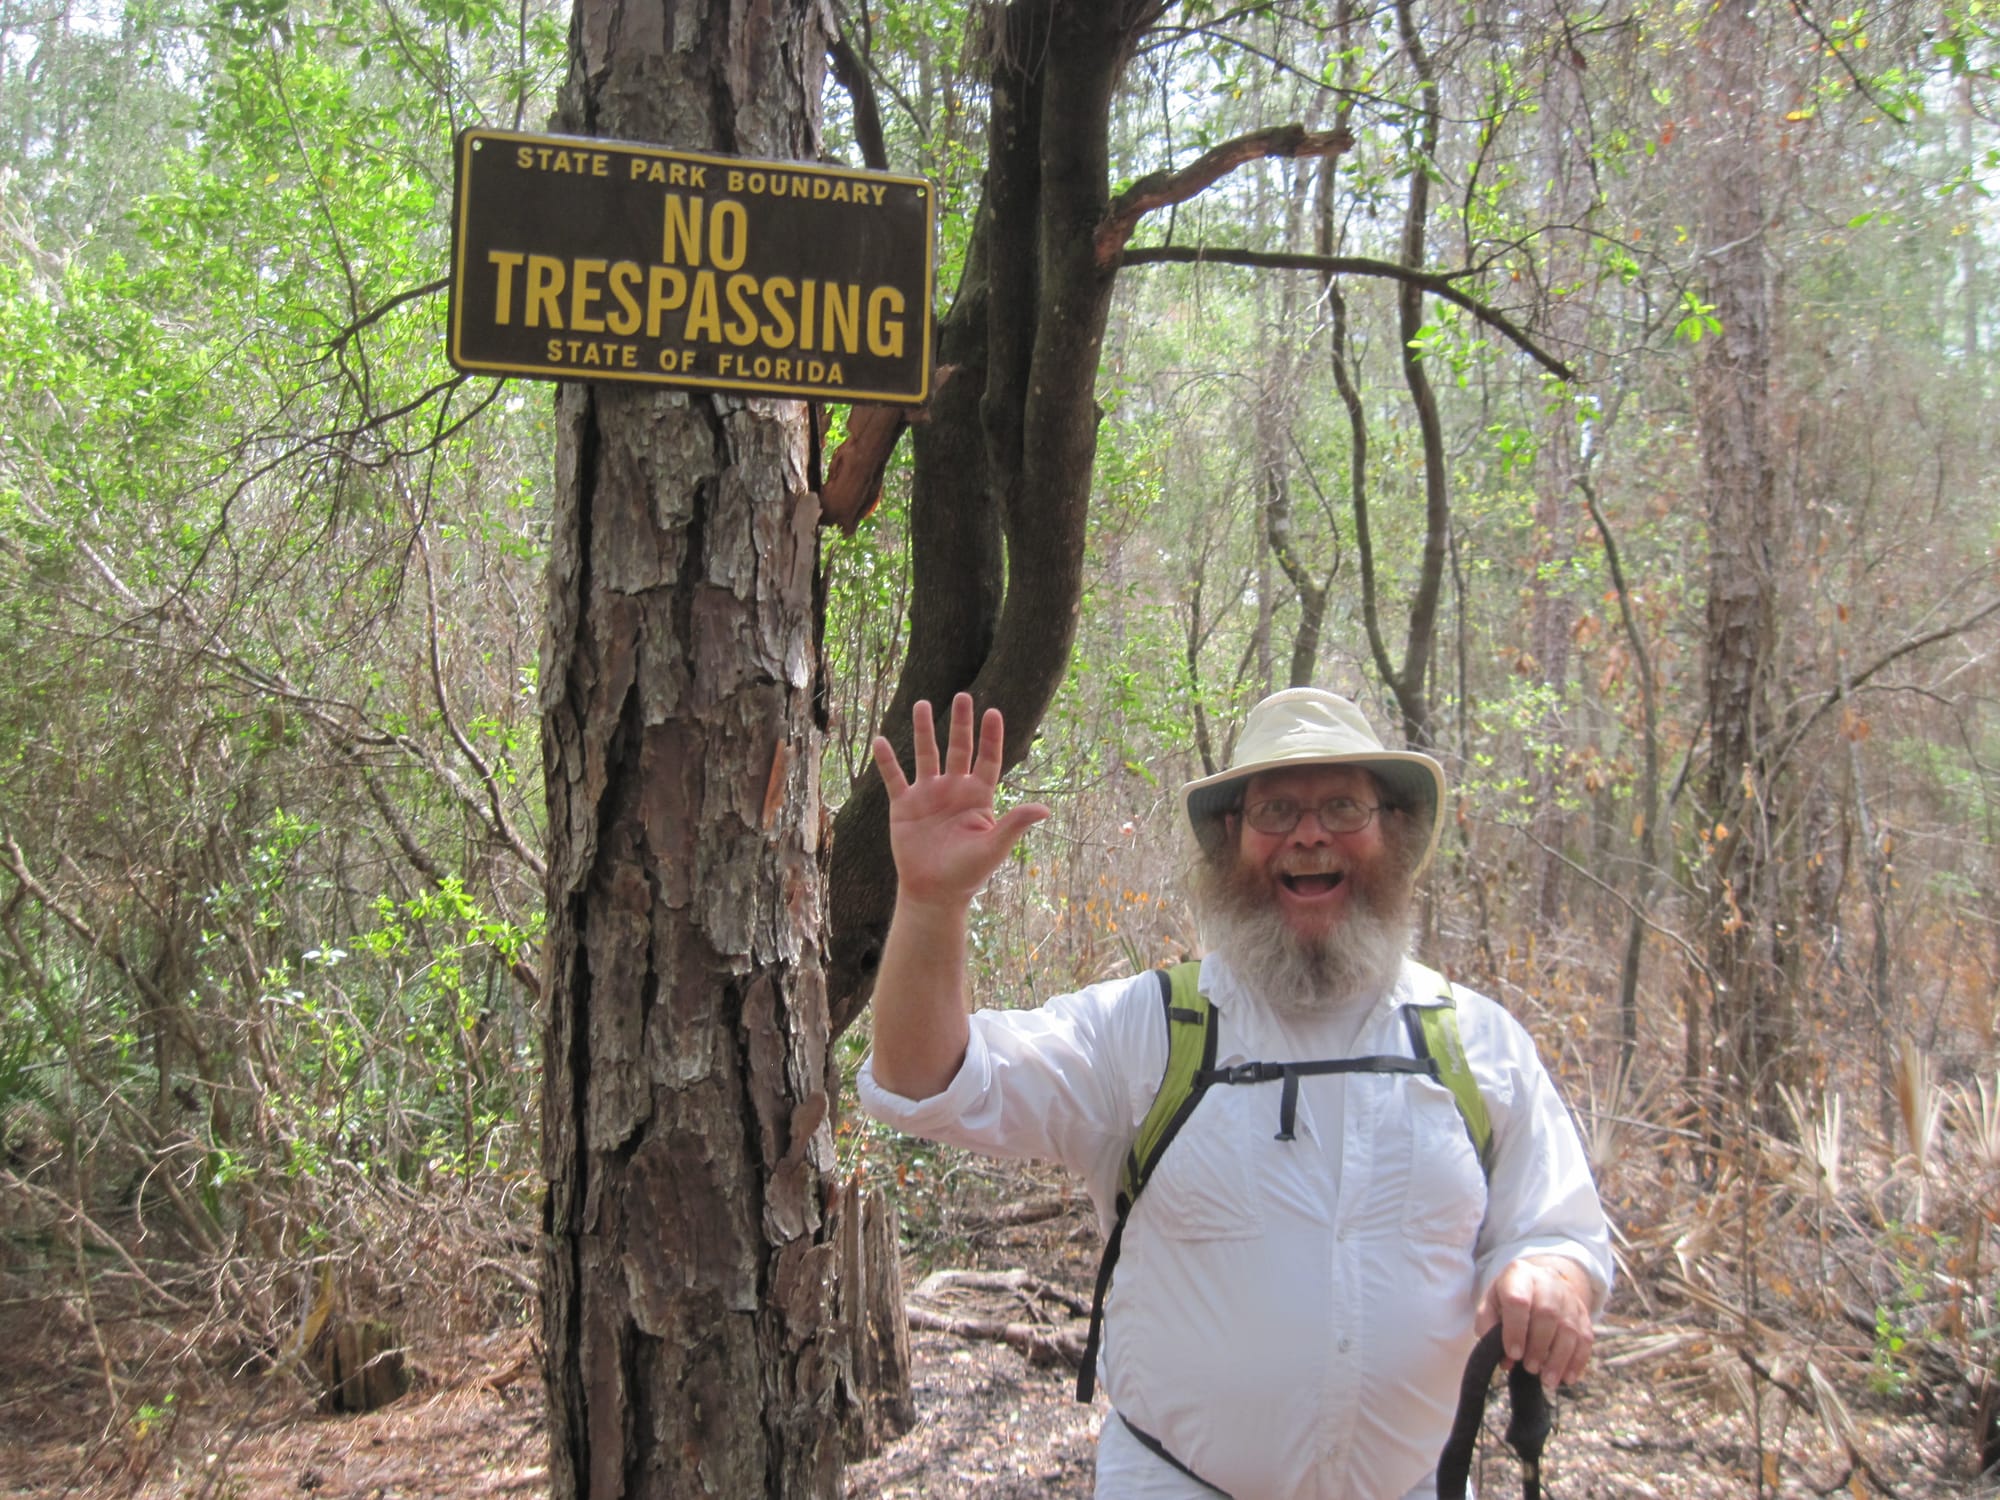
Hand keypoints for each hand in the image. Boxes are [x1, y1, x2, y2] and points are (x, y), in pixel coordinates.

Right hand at [872, 694, 1048, 909]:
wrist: (934, 892)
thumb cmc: (968, 873)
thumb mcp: (993, 847)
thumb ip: (1014, 824)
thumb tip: (1045, 809)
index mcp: (978, 797)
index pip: (988, 759)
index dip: (991, 737)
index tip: (993, 712)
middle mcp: (954, 789)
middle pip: (958, 748)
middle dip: (960, 723)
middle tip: (963, 696)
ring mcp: (928, 795)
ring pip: (926, 755)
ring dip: (922, 730)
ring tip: (921, 703)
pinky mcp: (904, 806)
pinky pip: (894, 778)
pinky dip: (887, 761)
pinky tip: (880, 741)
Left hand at [1474, 1256, 1595, 1389]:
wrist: (1539, 1282)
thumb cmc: (1509, 1297)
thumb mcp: (1490, 1303)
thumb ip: (1490, 1328)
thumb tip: (1506, 1360)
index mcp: (1518, 1275)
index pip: (1518, 1301)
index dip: (1516, 1329)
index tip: (1513, 1354)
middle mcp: (1547, 1282)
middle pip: (1547, 1314)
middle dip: (1538, 1346)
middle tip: (1530, 1368)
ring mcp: (1569, 1297)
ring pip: (1569, 1329)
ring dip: (1559, 1359)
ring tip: (1547, 1380)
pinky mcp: (1583, 1313)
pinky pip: (1585, 1338)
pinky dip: (1577, 1361)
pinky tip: (1567, 1378)